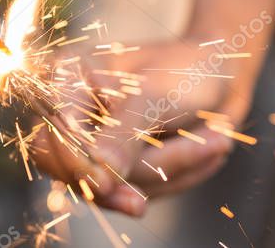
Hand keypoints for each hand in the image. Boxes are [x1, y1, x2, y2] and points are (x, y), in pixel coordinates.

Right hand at [32, 41, 257, 214]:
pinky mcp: (119, 165)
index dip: (74, 161)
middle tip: (139, 205)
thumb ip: (123, 134)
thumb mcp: (154, 94)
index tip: (103, 184)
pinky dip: (178, 175)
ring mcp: (96, 142)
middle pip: (72, 169)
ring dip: (170, 168)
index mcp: (70, 77)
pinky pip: (137, 190)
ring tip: (217, 139)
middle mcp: (75, 110)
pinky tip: (211, 145)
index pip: (52, 131)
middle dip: (117, 185)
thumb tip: (100, 173)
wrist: (222, 75)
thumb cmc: (185, 69)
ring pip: (114, 185)